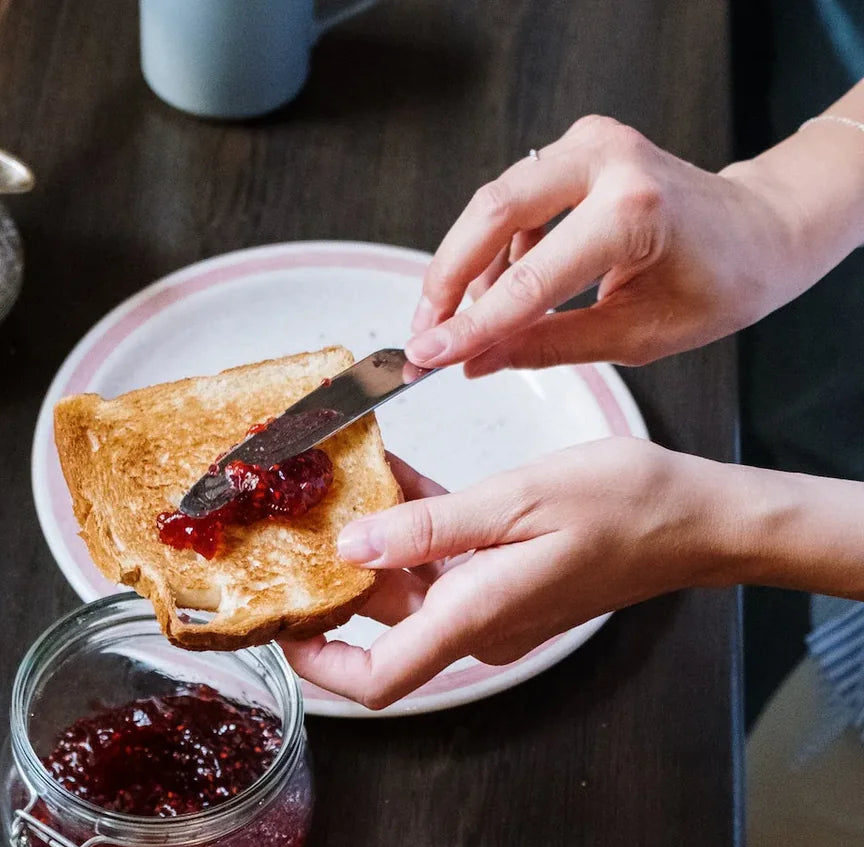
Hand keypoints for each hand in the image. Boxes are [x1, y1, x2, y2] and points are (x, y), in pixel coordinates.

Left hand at [282, 441, 736, 708]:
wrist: (697, 519)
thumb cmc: (626, 508)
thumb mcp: (517, 501)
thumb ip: (429, 528)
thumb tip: (354, 546)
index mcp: (475, 615)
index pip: (379, 679)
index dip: (320, 668)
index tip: (283, 630)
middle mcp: (477, 623)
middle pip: (383, 625)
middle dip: (337, 581)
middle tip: (298, 527)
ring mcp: (493, 606)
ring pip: (410, 585)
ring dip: (375, 541)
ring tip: (344, 484)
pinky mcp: (506, 583)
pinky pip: (443, 563)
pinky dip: (416, 529)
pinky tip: (398, 482)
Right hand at [404, 114, 817, 373]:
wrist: (761, 230)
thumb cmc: (719, 282)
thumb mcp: (633, 336)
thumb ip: (546, 346)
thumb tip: (475, 361)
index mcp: (633, 211)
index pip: (527, 281)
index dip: (470, 326)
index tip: (428, 358)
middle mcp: (608, 161)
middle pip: (491, 215)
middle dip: (446, 283)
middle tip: (425, 336)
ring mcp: (590, 144)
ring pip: (493, 204)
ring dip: (464, 268)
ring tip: (456, 325)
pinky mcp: (577, 147)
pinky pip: (513, 199)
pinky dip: (493, 250)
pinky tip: (493, 292)